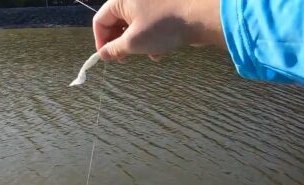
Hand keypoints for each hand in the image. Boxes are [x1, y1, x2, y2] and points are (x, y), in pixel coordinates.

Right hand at [93, 0, 224, 61]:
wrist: (203, 16)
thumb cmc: (164, 26)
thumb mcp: (133, 42)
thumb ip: (113, 50)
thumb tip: (102, 54)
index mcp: (121, 0)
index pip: (100, 20)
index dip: (100, 41)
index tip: (107, 57)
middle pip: (117, 22)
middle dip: (120, 42)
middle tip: (125, 58)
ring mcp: (151, 1)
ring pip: (134, 24)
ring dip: (138, 43)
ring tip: (149, 55)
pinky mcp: (165, 6)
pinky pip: (150, 22)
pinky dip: (151, 36)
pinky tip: (160, 50)